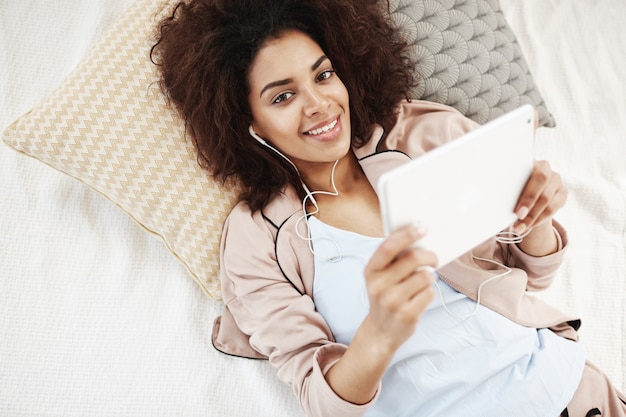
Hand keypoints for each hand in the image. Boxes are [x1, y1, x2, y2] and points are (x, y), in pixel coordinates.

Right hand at [362, 225, 436, 352]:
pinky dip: (428, 293)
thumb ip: (393, 259)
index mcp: (370, 271)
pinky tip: (418, 298)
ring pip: (425, 276)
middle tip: (434, 259)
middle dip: (430, 256)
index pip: (388, 247)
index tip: (422, 228)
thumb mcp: (379, 277)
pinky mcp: (407, 315)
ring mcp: (392, 301)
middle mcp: (378, 286)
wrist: (380, 331)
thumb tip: (417, 237)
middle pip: (413, 258)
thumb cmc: (384, 296)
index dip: (406, 235)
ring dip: (428, 278)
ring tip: (419, 285)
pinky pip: (429, 293)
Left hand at [513, 160, 566, 234]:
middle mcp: (545, 167)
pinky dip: (540, 218)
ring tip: (520, 227)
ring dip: (533, 215)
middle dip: (529, 200)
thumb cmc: (513, 189)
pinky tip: (530, 225)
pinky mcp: (563, 192)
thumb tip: (493, 198)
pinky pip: (554, 207)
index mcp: (528, 161)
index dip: (520, 183)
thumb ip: (506, 188)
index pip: (527, 167)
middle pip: (541, 180)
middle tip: (518, 216)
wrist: (528, 196)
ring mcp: (556, 179)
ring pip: (547, 198)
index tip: (513, 199)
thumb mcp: (509, 187)